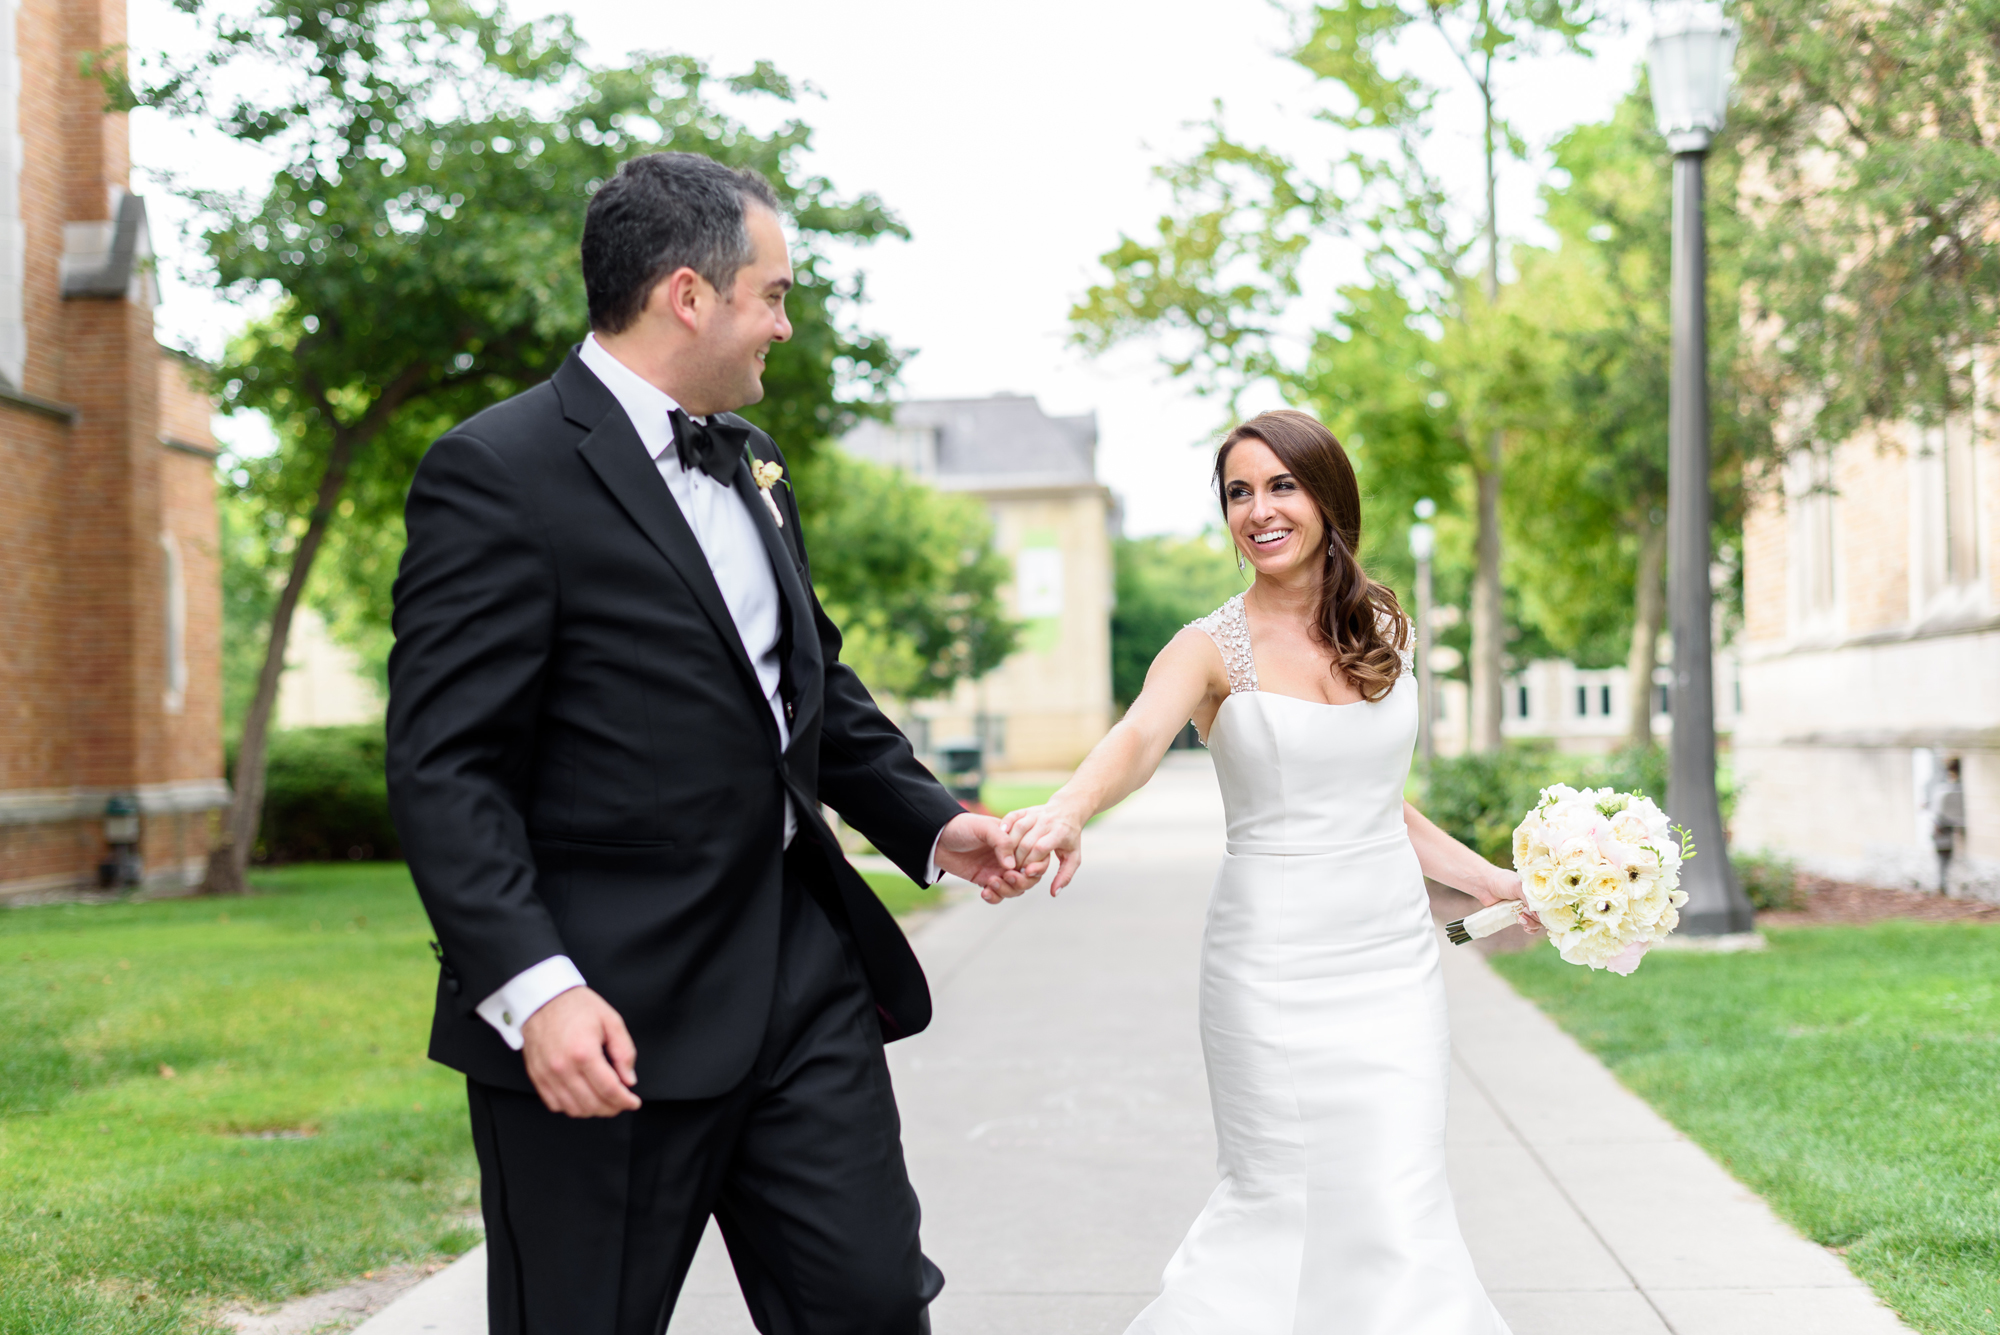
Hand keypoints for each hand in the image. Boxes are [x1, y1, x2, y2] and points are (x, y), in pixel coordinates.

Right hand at [520, 986, 640, 1117]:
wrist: (543, 999)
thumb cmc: (577, 1007)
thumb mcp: (611, 1020)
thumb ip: (624, 1051)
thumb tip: (629, 1080)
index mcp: (584, 1052)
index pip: (609, 1090)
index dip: (625, 1101)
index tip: (634, 1102)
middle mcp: (563, 1068)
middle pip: (592, 1104)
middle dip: (612, 1108)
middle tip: (622, 1102)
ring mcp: (547, 1075)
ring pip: (574, 1109)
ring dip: (593, 1110)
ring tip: (604, 1100)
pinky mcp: (537, 1077)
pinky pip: (555, 1104)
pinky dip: (572, 1107)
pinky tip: (583, 1097)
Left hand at [934, 812, 1039, 900]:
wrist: (937, 837)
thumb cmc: (962, 826)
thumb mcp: (984, 828)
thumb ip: (1001, 842)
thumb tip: (1012, 865)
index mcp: (1015, 842)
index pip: (1036, 857)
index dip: (1036, 866)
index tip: (1025, 869)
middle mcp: (1010, 857)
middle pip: (1029, 878)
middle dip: (1021, 882)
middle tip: (1007, 877)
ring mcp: (998, 870)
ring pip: (1015, 889)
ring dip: (1006, 890)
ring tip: (991, 883)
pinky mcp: (985, 880)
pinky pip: (997, 895)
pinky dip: (994, 897)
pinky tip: (984, 892)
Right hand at [998, 799, 1086, 898]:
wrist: (1068, 809)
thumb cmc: (1070, 837)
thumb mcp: (1073, 857)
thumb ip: (1065, 876)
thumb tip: (1054, 893)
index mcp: (1060, 833)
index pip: (1041, 848)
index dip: (1031, 862)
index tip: (1026, 873)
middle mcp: (1047, 821)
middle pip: (1027, 841)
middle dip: (1018, 858)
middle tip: (1013, 870)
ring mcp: (1036, 814)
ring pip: (1018, 828)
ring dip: (1009, 845)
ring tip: (1006, 859)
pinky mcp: (1026, 809)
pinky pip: (1012, 816)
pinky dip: (1005, 825)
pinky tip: (1000, 835)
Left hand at [1477, 869, 1542, 935]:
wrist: (1486, 885)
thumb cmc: (1503, 881)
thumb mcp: (1518, 887)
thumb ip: (1530, 900)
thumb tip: (1540, 916)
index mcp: (1538, 892)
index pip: (1550, 905)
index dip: (1547, 912)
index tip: (1539, 914)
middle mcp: (1535, 901)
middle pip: (1544, 916)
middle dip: (1536, 918)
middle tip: (1524, 913)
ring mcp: (1527, 909)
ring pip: (1537, 922)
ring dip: (1531, 924)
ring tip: (1520, 919)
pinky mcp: (1518, 916)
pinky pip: (1529, 926)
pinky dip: (1529, 928)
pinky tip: (1524, 927)